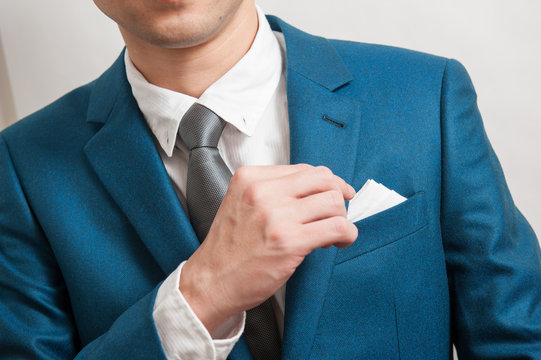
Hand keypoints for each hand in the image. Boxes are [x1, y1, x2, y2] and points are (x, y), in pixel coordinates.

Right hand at [179, 164, 356, 332]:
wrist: (212, 281)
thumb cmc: (230, 249)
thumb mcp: (243, 204)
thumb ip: (274, 191)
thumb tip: (316, 190)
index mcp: (251, 178)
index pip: (304, 169)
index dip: (323, 184)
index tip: (329, 196)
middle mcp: (263, 192)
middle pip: (323, 178)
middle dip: (338, 194)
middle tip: (338, 211)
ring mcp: (277, 216)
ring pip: (333, 201)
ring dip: (342, 217)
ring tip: (334, 232)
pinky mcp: (290, 241)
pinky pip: (337, 227)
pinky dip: (347, 234)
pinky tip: (339, 242)